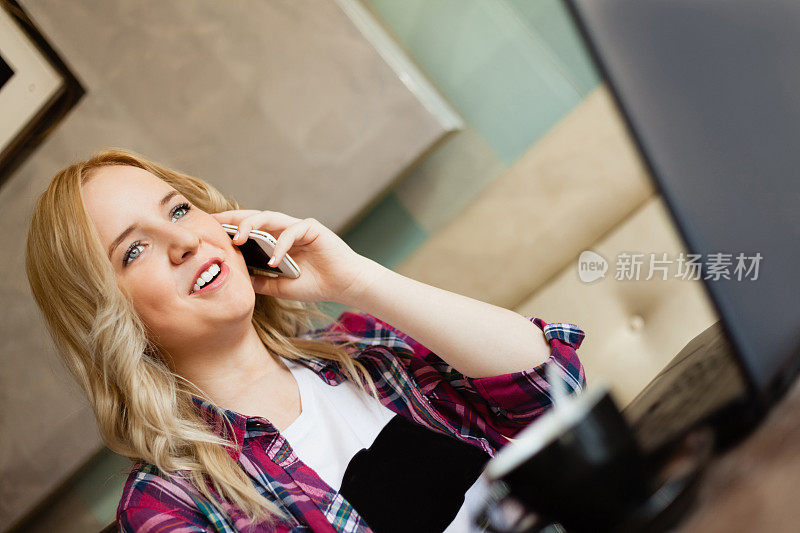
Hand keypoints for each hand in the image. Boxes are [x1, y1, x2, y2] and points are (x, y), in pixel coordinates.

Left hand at [211, 209, 376, 302]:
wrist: (345, 285)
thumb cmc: (315, 285)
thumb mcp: (279, 286)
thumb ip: (260, 280)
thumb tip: (234, 279)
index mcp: (276, 240)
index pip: (249, 229)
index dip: (230, 227)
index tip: (209, 229)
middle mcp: (285, 230)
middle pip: (254, 217)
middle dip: (233, 218)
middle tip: (214, 223)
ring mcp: (298, 227)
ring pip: (270, 218)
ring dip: (252, 226)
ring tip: (238, 239)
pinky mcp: (312, 228)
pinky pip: (291, 232)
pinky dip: (281, 245)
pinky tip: (274, 260)